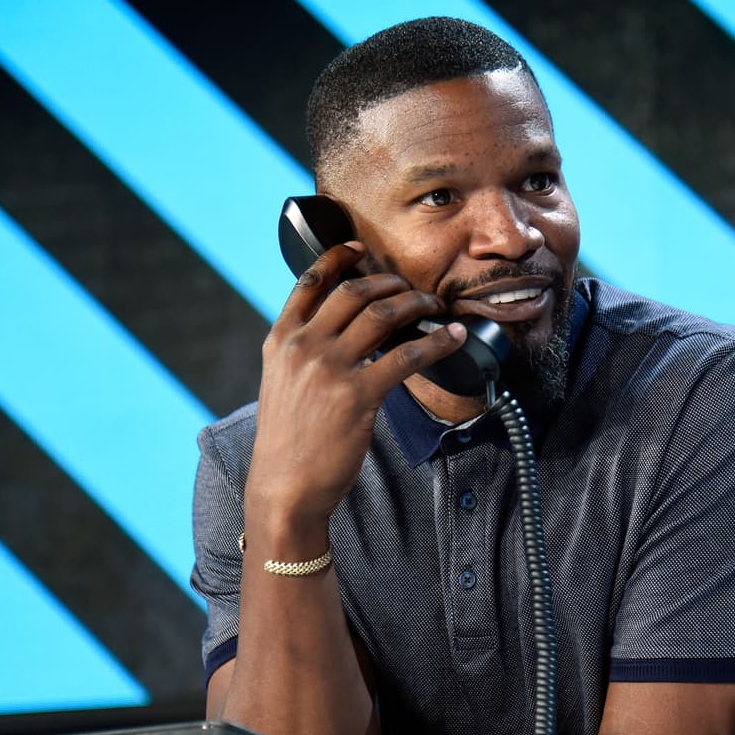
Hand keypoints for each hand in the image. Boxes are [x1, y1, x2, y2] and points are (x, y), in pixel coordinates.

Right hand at [246, 241, 465, 531]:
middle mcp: (303, 347)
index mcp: (281, 340)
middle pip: (353, 292)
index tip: (359, 247)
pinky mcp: (357, 395)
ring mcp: (329, 369)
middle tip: (413, 289)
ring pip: (381, 315)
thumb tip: (340, 332)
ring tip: (435, 307)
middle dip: (390, 284)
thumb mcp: (282, 384)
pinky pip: (406, 356)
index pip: (309, 283)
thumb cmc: (289, 441)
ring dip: (415, 304)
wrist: (286, 487)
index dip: (337, 258)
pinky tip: (453, 339)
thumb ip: (302, 353)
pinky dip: (436, 343)